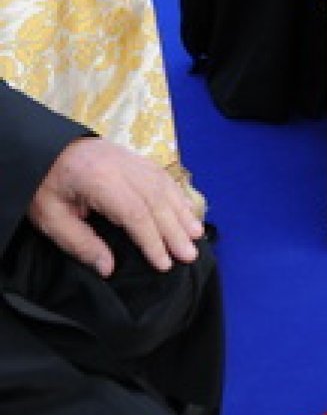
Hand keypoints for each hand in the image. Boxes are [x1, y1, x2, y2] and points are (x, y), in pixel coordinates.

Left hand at [28, 137, 204, 277]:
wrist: (42, 147)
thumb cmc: (44, 185)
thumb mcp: (51, 219)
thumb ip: (81, 243)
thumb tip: (108, 268)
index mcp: (99, 180)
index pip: (135, 213)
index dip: (152, 240)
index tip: (164, 263)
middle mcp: (121, 166)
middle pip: (156, 199)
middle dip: (175, 230)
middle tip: (190, 255)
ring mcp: (130, 159)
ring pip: (163, 186)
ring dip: (182, 211)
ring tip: (197, 235)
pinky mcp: (133, 158)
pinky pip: (161, 175)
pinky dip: (177, 194)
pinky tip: (186, 209)